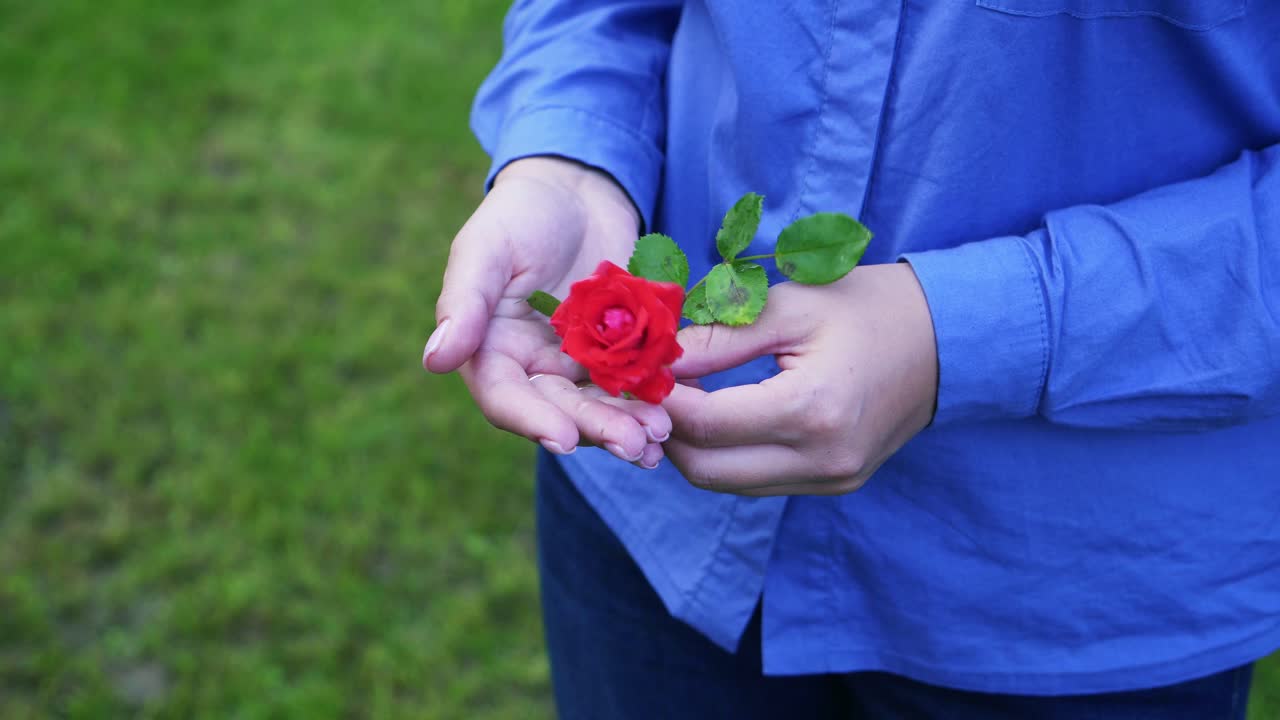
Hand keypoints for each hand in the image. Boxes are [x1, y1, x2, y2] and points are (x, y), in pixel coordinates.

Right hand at [424, 157, 669, 467]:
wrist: (575, 191)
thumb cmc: (519, 213)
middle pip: (562, 411)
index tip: (565, 439)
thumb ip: (464, 302)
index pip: (505, 399)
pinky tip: (682, 407)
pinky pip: (639, 383)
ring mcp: (580, 365)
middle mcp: (534, 369)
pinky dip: (658, 398)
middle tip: (635, 444)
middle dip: (598, 429)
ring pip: (604, 406)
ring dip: (631, 424)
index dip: (534, 422)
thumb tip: (435, 359)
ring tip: (659, 434)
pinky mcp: (621, 354)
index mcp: (491, 352)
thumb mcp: (485, 248)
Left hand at [660, 263, 937, 494]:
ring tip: (682, 397)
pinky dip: (727, 454)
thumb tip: (656, 360)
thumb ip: (718, 335)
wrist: (947, 338)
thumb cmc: (867, 306)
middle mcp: (821, 459)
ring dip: (694, 447)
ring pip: (727, 483)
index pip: (705, 424)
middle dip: (666, 431)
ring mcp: (831, 480)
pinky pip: (758, 481)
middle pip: (705, 470)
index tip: (637, 370)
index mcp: (811, 409)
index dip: (660, 399)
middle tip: (652, 388)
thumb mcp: (788, 304)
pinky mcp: (835, 484)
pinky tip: (719, 413)